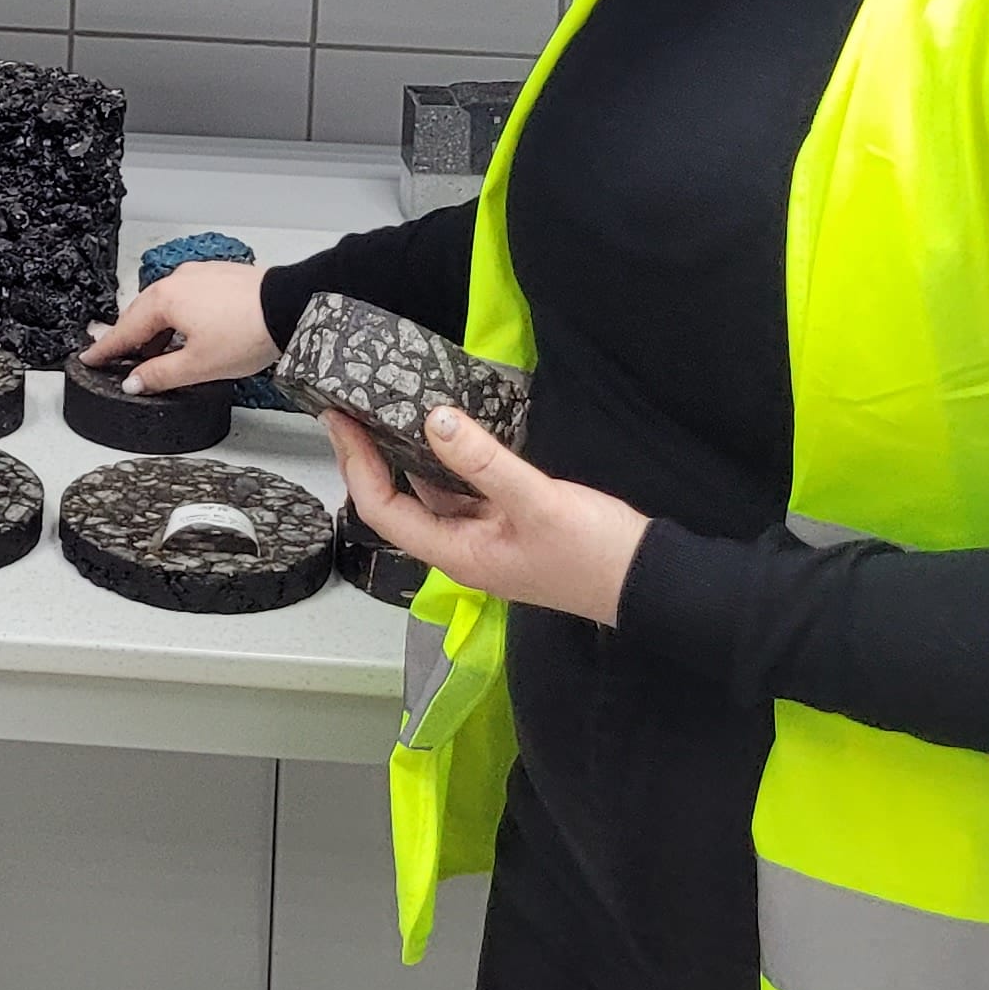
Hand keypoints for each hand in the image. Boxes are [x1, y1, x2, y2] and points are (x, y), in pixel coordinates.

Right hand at [76, 260, 277, 393]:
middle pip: (141, 313)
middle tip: (114, 355)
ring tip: (153, 351)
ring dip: (155, 328)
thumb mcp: (198, 366)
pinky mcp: (219, 276)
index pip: (124, 330)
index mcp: (164, 300)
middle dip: (128, 336)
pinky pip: (186, 296)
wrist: (290, 306)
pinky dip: (176, 316)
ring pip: (165, 304)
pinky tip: (185, 331)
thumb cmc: (248, 332)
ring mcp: (199, 275)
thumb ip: (159, 375)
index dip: (105, 349)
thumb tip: (134, 382)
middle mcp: (177, 280)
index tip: (90, 358)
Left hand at [327, 404, 650, 626]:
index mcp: (458, 554)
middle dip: (372, 456)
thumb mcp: (537, 502)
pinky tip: (448, 428)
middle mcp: (464, 548)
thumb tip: (432, 420)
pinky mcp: (511, 523)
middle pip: (400, 501)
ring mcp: (488, 537)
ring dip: (408, 455)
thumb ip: (484, 461)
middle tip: (353, 408)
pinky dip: (449, 458)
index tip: (338, 421)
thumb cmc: (594, 554)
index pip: (384, 510)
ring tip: (390, 409)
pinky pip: (465, 488)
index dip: (356, 465)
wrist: (650, 582)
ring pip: (433, 492)